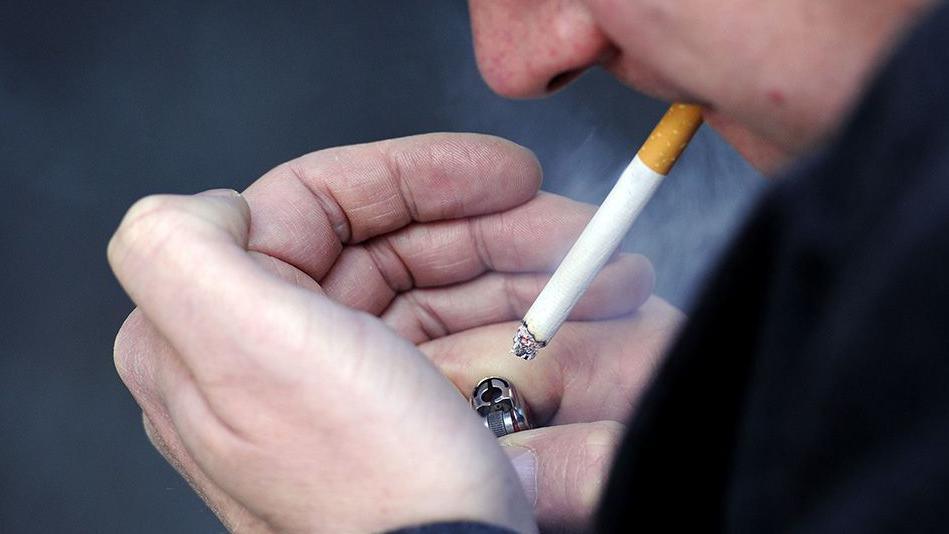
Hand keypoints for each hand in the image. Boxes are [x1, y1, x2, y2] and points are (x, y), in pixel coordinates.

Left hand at [109, 133, 681, 532]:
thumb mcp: (249, 351)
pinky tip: (585, 320)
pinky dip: (532, 325)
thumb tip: (214, 201)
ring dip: (530, 273)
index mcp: (221, 329)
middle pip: (393, 246)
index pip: (316, 205)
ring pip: (445, 289)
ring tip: (603, 276)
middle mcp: (279, 354)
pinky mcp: (405, 418)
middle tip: (570, 226)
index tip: (501, 173)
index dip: (417, 176)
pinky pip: (472, 343)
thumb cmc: (361, 484)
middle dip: (494, 228)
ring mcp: (349, 387)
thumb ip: (178, 250)